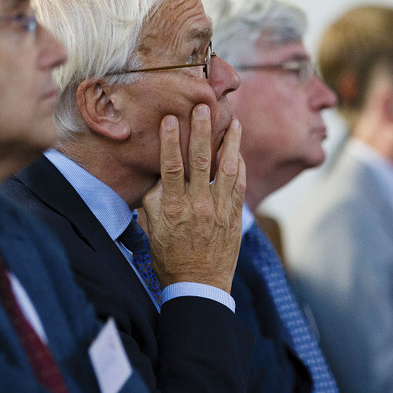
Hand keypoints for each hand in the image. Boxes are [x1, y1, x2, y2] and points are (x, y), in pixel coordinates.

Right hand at [142, 104, 244, 292]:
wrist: (199, 286)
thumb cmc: (171, 259)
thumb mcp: (152, 231)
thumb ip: (154, 203)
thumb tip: (157, 178)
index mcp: (174, 209)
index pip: (172, 167)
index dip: (172, 142)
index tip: (171, 119)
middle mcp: (198, 206)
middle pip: (201, 161)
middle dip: (203, 131)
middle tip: (204, 107)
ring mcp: (220, 211)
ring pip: (227, 169)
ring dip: (231, 143)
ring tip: (233, 121)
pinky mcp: (235, 217)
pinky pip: (239, 186)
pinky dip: (239, 167)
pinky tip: (239, 152)